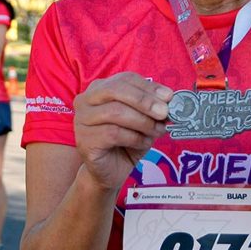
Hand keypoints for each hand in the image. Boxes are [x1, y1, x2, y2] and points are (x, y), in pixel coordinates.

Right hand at [73, 72, 172, 190]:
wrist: (112, 171)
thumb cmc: (127, 141)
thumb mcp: (144, 119)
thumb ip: (153, 106)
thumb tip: (168, 98)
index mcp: (100, 88)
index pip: (125, 78)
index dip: (148, 87)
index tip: (169, 96)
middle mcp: (86, 100)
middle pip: (116, 90)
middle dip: (144, 101)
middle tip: (164, 112)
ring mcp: (82, 120)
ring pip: (115, 112)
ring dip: (143, 122)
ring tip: (157, 131)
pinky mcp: (84, 140)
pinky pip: (113, 133)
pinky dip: (134, 138)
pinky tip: (144, 143)